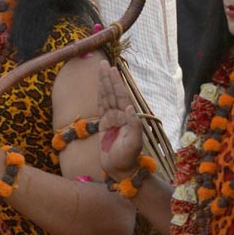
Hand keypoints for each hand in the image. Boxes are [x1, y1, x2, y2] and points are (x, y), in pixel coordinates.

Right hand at [98, 61, 143, 180]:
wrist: (120, 170)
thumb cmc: (128, 159)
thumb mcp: (133, 144)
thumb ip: (133, 126)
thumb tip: (130, 108)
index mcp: (128, 118)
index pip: (121, 96)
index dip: (116, 82)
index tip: (112, 69)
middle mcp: (120, 116)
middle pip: (113, 92)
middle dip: (108, 78)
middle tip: (103, 63)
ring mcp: (112, 119)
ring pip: (107, 97)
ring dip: (104, 83)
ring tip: (101, 70)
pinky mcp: (104, 125)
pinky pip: (101, 106)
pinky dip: (100, 95)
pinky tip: (100, 86)